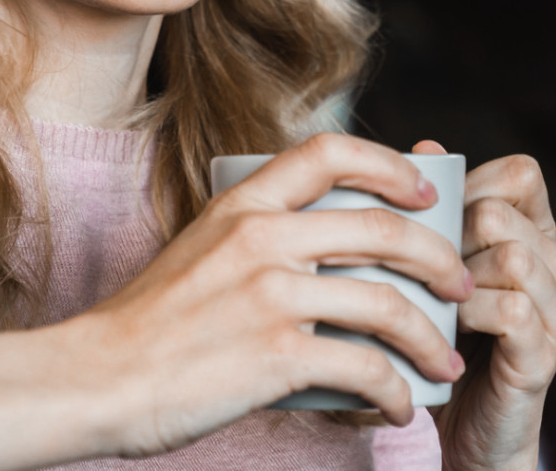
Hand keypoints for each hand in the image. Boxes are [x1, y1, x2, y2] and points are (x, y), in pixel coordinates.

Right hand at [66, 132, 471, 457]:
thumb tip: (328, 250)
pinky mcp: (277, 354)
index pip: (331, 152)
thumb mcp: (200, 249)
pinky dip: (395, 390)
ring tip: (446, 361)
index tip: (423, 192)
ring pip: (388, 304)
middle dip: (439, 259)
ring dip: (431, 338)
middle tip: (459, 285)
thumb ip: (258, 236)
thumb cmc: (148, 325)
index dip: (391, 166)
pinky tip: (400, 404)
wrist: (96, 377)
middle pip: (383, 228)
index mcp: (243, 203)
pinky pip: (365, 367)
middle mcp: (262, 237)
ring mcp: (272, 294)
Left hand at [413, 141, 555, 470]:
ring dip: (458, 279)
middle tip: (425, 274)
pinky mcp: (545, 353)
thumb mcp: (436, 269)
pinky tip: (446, 332)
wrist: (465, 430)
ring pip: (512, 256)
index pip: (522, 174)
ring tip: (436, 305)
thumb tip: (426, 147)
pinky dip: (469, 315)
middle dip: (451, 239)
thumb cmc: (447, 341)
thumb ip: (437, 210)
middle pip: (505, 213)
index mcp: (539, 236)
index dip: (472, 186)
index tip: (435, 221)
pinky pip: (513, 308)